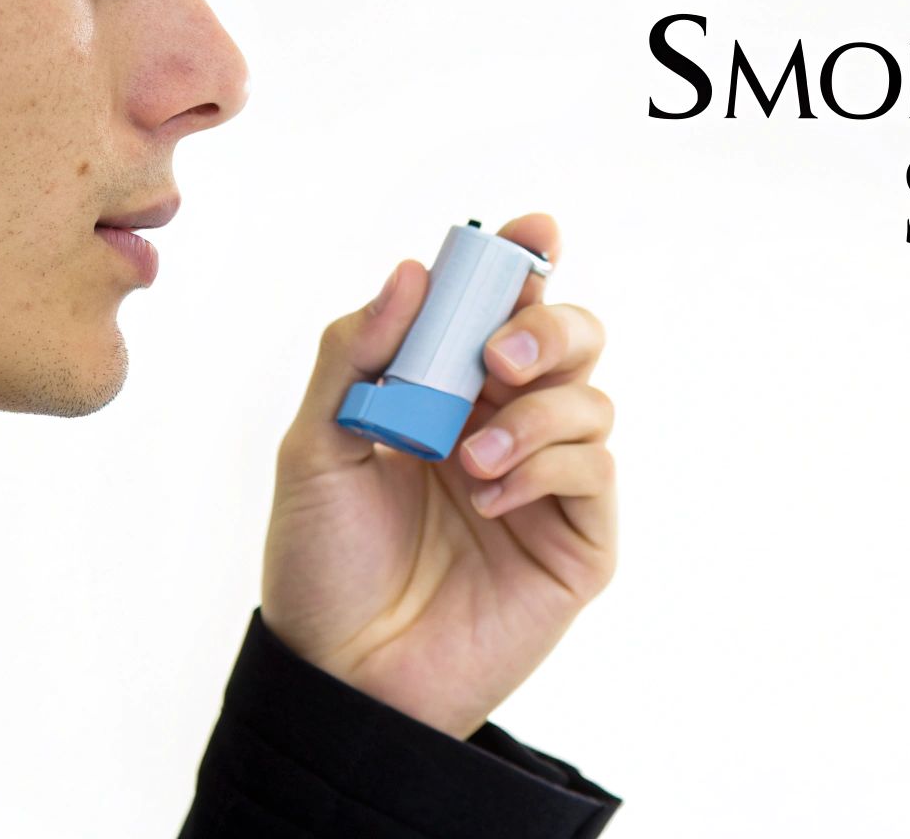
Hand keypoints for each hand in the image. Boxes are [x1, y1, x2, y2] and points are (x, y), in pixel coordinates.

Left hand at [262, 212, 617, 739]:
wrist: (340, 676)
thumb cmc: (321, 564)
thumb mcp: (314, 446)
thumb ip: (356, 354)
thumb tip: (410, 270)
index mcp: (447, 393)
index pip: (502, 308)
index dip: (526, 262)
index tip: (533, 233)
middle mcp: (507, 426)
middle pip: (573, 338)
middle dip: (548, 327)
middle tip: (499, 357)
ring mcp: (548, 485)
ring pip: (591, 400)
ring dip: (533, 414)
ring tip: (467, 462)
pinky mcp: (578, 543)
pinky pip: (595, 471)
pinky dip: (547, 467)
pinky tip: (488, 498)